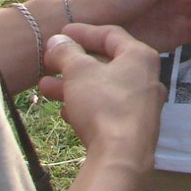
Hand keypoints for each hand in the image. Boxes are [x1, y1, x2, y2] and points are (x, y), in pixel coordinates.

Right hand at [40, 24, 163, 157]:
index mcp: (140, 57)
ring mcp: (142, 106)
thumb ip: (66, 53)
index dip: (84, 32)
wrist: (122, 158)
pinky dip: (86, 106)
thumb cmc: (104, 105)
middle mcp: (146, 78)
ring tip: (45, 87)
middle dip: (73, 63)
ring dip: (74, 86)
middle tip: (51, 61)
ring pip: (103, 88)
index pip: (111, 34)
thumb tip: (57, 41)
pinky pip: (107, 110)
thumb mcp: (79, 72)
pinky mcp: (134, 129)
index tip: (62, 32)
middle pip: (106, 63)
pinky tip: (65, 112)